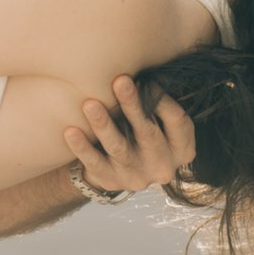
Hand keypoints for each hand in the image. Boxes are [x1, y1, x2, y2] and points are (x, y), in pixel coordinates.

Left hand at [64, 75, 196, 196]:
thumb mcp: (162, 122)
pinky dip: (82, 147)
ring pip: (118, 148)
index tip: (143, 79)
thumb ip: (157, 104)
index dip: (161, 99)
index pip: (178, 121)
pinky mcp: (111, 181)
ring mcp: (137, 177)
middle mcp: (163, 166)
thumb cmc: (143, 132)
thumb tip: (143, 73)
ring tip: (89, 104)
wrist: (121, 170)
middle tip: (120, 81)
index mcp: (182, 149)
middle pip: (147, 133)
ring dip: (103, 124)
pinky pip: (94, 163)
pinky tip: (71, 132)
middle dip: (132, 105)